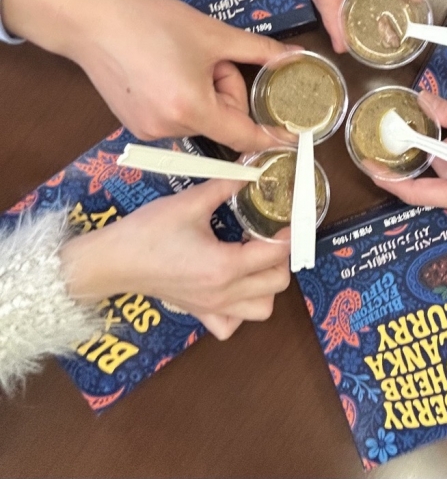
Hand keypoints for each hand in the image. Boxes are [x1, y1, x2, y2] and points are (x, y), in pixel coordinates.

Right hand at [1, 0, 292, 151]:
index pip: (243, 136)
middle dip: (227, 91)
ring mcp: (150, 132)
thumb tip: (294, 55)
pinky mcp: (137, 126)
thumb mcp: (213, 34)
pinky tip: (165, 72)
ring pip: (202, 118)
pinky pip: (179, 118)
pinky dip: (185, 99)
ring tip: (181, 60)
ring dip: (206, 93)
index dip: (270, 138)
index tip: (292, 140)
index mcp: (192, 109)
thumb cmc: (150, 22)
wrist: (90, 20)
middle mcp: (170, 129)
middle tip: (210, 58)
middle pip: (223, 122)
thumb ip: (260, 50)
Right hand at [60, 179, 290, 339]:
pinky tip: (233, 286)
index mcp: (224, 266)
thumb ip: (225, 185)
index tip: (290, 218)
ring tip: (254, 260)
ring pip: (261, 310)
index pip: (274, 254)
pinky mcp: (198, 313)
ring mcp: (212, 308)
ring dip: (266, 286)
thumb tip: (251, 169)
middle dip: (281, 259)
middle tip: (270, 235)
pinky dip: (240, 310)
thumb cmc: (147, 233)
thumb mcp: (189, 203)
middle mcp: (223, 293)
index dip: (289, 235)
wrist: (110, 262)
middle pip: (277, 284)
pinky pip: (231, 324)